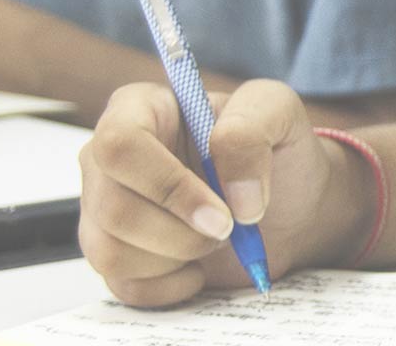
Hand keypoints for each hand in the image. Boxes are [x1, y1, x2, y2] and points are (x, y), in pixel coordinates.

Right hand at [78, 81, 367, 306]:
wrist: (292, 201)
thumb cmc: (276, 148)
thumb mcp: (278, 111)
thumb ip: (251, 132)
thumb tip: (236, 197)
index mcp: (140, 109)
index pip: (119, 144)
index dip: (167, 185)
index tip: (222, 213)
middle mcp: (109, 159)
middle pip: (114, 208)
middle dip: (182, 232)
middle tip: (229, 228)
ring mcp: (104, 209)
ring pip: (109, 252)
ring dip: (178, 256)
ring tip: (215, 238)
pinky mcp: (115, 253)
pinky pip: (121, 286)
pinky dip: (170, 286)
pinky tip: (199, 267)